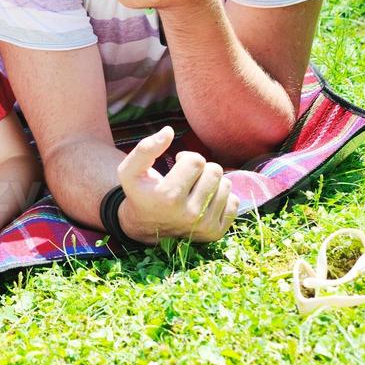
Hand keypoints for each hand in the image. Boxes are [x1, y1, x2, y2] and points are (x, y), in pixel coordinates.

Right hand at [115, 126, 237, 243]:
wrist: (144, 226)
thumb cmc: (140, 192)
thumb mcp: (130, 170)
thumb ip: (146, 148)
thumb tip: (169, 131)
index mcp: (168, 196)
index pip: (196, 161)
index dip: (186, 158)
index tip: (177, 165)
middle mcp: (188, 214)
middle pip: (215, 172)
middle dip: (201, 168)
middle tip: (188, 177)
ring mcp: (204, 225)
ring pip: (226, 185)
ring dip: (211, 182)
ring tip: (195, 188)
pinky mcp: (215, 233)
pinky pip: (234, 203)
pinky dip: (222, 198)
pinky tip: (205, 201)